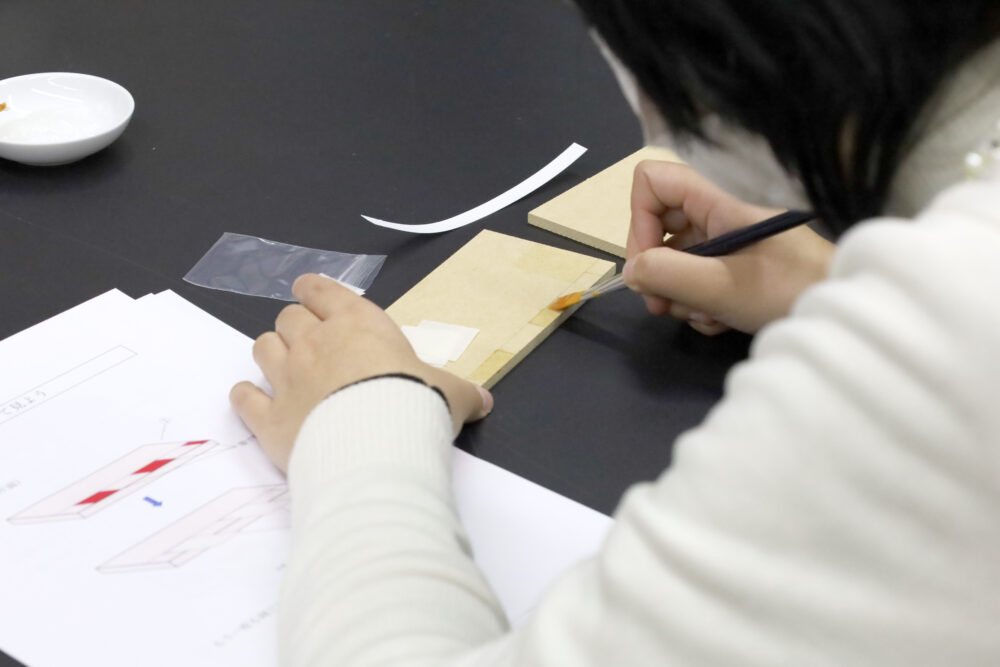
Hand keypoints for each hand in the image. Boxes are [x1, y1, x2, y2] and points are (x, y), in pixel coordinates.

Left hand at [230, 274, 492, 471]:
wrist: (378, 447)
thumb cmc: (416, 405)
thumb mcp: (452, 393)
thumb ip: (462, 393)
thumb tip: (484, 401)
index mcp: (357, 323)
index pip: (324, 290)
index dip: (314, 290)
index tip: (312, 293)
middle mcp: (315, 343)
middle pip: (289, 318)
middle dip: (296, 325)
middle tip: (310, 341)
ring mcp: (287, 379)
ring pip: (263, 348)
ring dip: (272, 352)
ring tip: (284, 366)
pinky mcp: (269, 418)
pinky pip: (244, 398)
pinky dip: (246, 397)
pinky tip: (253, 400)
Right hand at [624, 161, 834, 333]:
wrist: (846, 318)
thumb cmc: (790, 292)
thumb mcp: (724, 287)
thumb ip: (669, 274)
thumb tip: (630, 271)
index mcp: (718, 208)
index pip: (656, 182)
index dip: (639, 218)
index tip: (646, 263)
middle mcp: (720, 222)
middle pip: (661, 229)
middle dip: (656, 270)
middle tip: (662, 306)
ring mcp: (730, 250)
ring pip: (678, 263)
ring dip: (680, 295)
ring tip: (707, 316)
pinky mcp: (740, 276)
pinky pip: (700, 284)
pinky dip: (701, 306)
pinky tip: (722, 322)